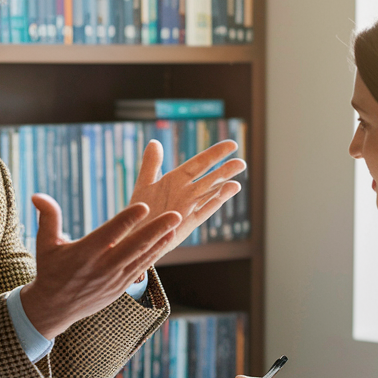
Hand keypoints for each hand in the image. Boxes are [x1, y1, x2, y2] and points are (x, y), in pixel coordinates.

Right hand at [20, 194, 180, 338]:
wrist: (55, 308)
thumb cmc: (50, 271)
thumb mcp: (45, 244)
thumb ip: (48, 217)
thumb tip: (37, 195)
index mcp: (85, 253)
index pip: (110, 233)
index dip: (127, 220)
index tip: (144, 206)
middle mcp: (102, 266)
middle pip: (134, 245)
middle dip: (156, 229)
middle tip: (175, 214)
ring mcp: (114, 278)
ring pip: (142, 256)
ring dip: (160, 240)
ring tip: (176, 224)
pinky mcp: (120, 286)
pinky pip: (141, 267)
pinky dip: (154, 253)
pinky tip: (166, 240)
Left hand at [129, 140, 244, 253]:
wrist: (135, 235)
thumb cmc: (139, 211)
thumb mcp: (145, 183)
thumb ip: (151, 164)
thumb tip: (155, 141)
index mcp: (177, 179)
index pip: (200, 163)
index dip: (215, 154)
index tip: (232, 145)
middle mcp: (186, 191)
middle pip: (210, 177)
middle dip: (226, 169)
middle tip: (242, 162)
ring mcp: (190, 206)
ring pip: (212, 191)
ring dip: (225, 182)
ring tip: (240, 174)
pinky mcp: (190, 222)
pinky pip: (206, 208)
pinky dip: (218, 199)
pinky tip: (231, 188)